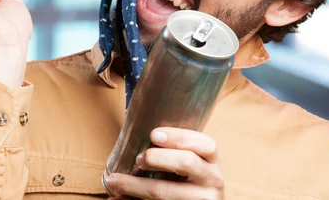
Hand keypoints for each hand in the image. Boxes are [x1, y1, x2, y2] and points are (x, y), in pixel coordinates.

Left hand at [105, 127, 223, 199]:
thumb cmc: (192, 182)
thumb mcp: (195, 164)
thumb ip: (175, 151)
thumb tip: (132, 141)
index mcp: (212, 161)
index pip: (205, 143)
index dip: (178, 137)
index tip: (153, 135)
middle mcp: (213, 180)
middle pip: (186, 162)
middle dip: (156, 157)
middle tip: (138, 159)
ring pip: (164, 192)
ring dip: (135, 186)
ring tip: (116, 180)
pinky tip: (118, 199)